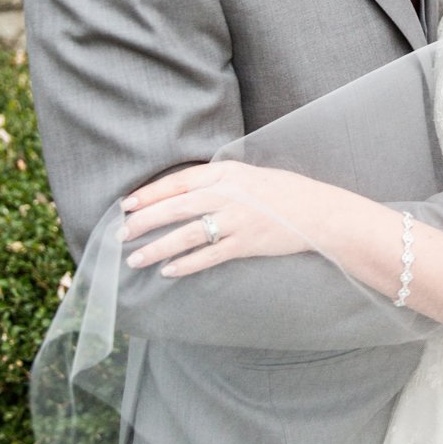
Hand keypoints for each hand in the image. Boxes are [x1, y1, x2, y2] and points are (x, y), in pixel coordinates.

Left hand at [119, 161, 319, 276]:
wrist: (322, 213)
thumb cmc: (288, 193)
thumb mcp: (252, 176)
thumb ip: (221, 182)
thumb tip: (187, 193)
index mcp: (228, 173)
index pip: (178, 182)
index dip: (149, 194)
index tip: (126, 205)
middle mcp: (228, 194)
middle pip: (174, 208)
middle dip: (143, 222)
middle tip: (120, 234)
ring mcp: (237, 220)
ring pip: (186, 235)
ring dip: (157, 248)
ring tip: (135, 259)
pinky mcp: (246, 243)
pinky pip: (208, 256)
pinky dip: (186, 264)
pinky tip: (169, 271)